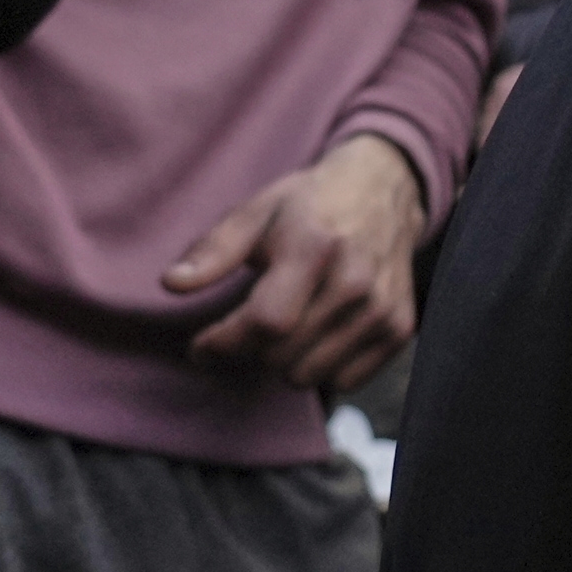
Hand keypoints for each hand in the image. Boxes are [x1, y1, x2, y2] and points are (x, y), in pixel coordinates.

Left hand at [167, 130, 428, 388]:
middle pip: (281, 356)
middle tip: (238, 331)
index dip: (224, 343)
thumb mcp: (256, 212)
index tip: (201, 346)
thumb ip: (213, 251)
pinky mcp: (399, 328)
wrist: (385, 190)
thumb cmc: (309, 204)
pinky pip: (343, 380)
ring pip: (308, 376)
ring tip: (281, 326)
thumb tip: (172, 284)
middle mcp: (354, 282)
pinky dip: (320, 366)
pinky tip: (315, 334)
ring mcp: (381, 309)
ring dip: (282, 362)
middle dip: (247, 351)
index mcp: (314, 247)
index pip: (265, 323)